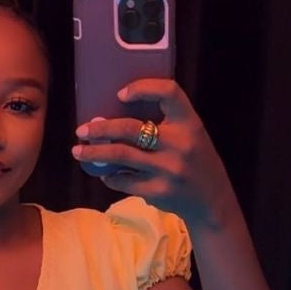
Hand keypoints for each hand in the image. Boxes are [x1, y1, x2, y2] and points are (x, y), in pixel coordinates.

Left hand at [72, 79, 233, 226]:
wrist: (212, 201)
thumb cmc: (194, 161)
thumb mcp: (190, 135)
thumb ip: (164, 124)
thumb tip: (112, 119)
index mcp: (190, 123)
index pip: (169, 92)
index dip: (143, 88)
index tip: (120, 94)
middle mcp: (180, 144)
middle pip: (130, 128)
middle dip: (100, 128)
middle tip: (82, 129)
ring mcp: (169, 169)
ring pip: (120, 155)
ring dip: (94, 153)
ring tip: (78, 151)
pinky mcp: (159, 191)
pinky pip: (124, 181)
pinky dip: (109, 176)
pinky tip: (104, 174)